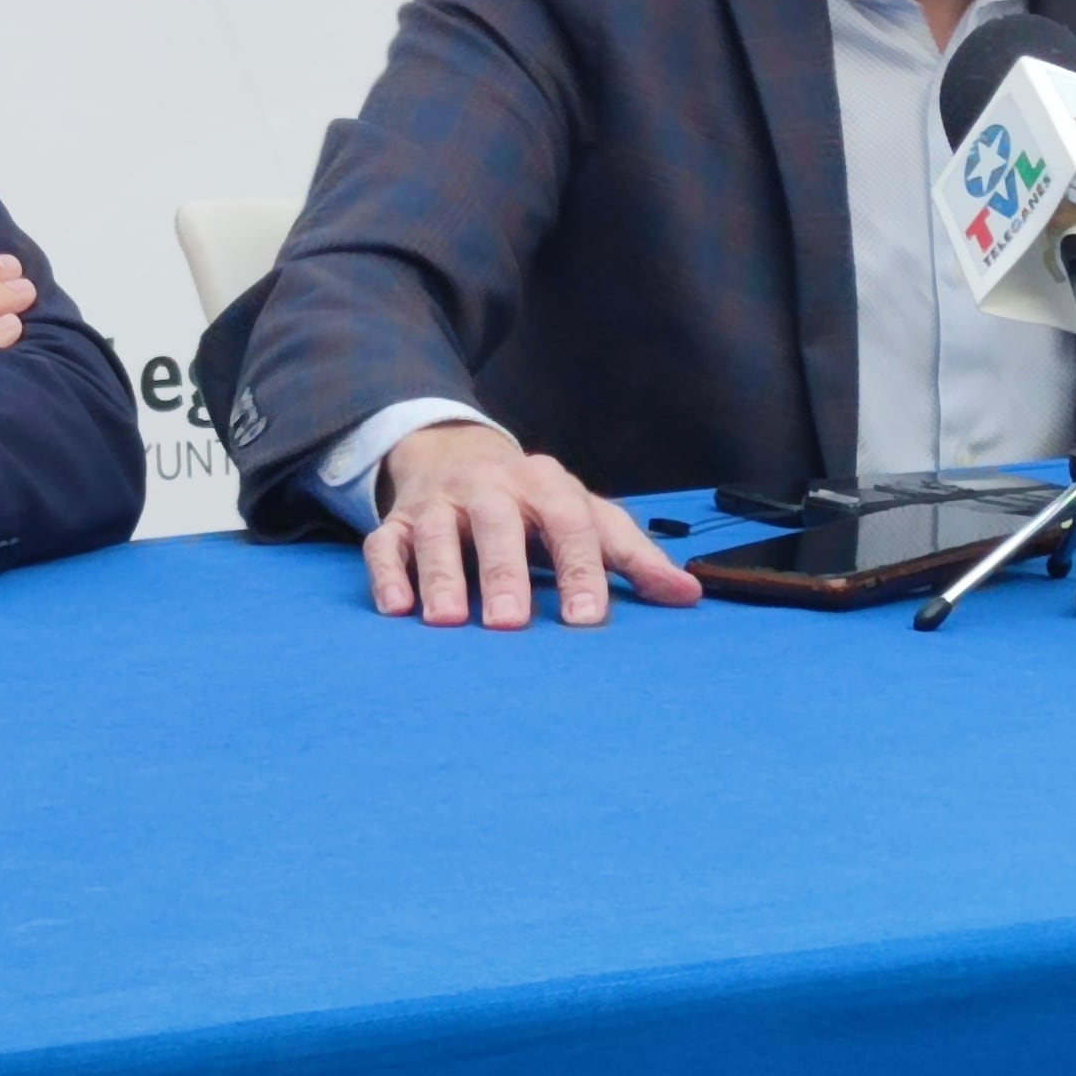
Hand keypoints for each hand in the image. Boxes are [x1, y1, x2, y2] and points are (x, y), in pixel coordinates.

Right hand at [365, 422, 703, 628]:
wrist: (455, 450)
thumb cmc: (533, 501)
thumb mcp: (585, 515)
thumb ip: (633, 556)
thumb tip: (689, 594)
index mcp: (546, 485)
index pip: (568, 522)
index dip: (579, 569)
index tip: (586, 618)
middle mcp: (491, 487)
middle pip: (497, 524)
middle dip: (502, 573)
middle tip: (509, 624)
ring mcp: (441, 503)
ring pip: (437, 533)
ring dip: (440, 575)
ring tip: (446, 620)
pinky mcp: (399, 521)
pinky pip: (386, 544)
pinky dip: (389, 574)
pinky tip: (396, 608)